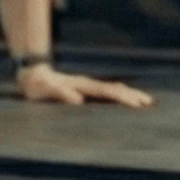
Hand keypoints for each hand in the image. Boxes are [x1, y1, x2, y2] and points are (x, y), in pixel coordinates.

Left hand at [18, 63, 153, 109]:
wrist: (31, 76)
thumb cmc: (37, 86)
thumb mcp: (45, 90)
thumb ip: (59, 94)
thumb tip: (76, 100)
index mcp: (81, 85)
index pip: (106, 92)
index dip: (120, 97)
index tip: (134, 104)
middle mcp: (87, 84)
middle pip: (113, 89)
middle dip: (131, 96)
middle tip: (148, 103)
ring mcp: (87, 86)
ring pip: (112, 90)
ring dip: (128, 94)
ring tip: (145, 101)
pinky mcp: (85, 90)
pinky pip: (106, 93)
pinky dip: (119, 95)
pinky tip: (126, 98)